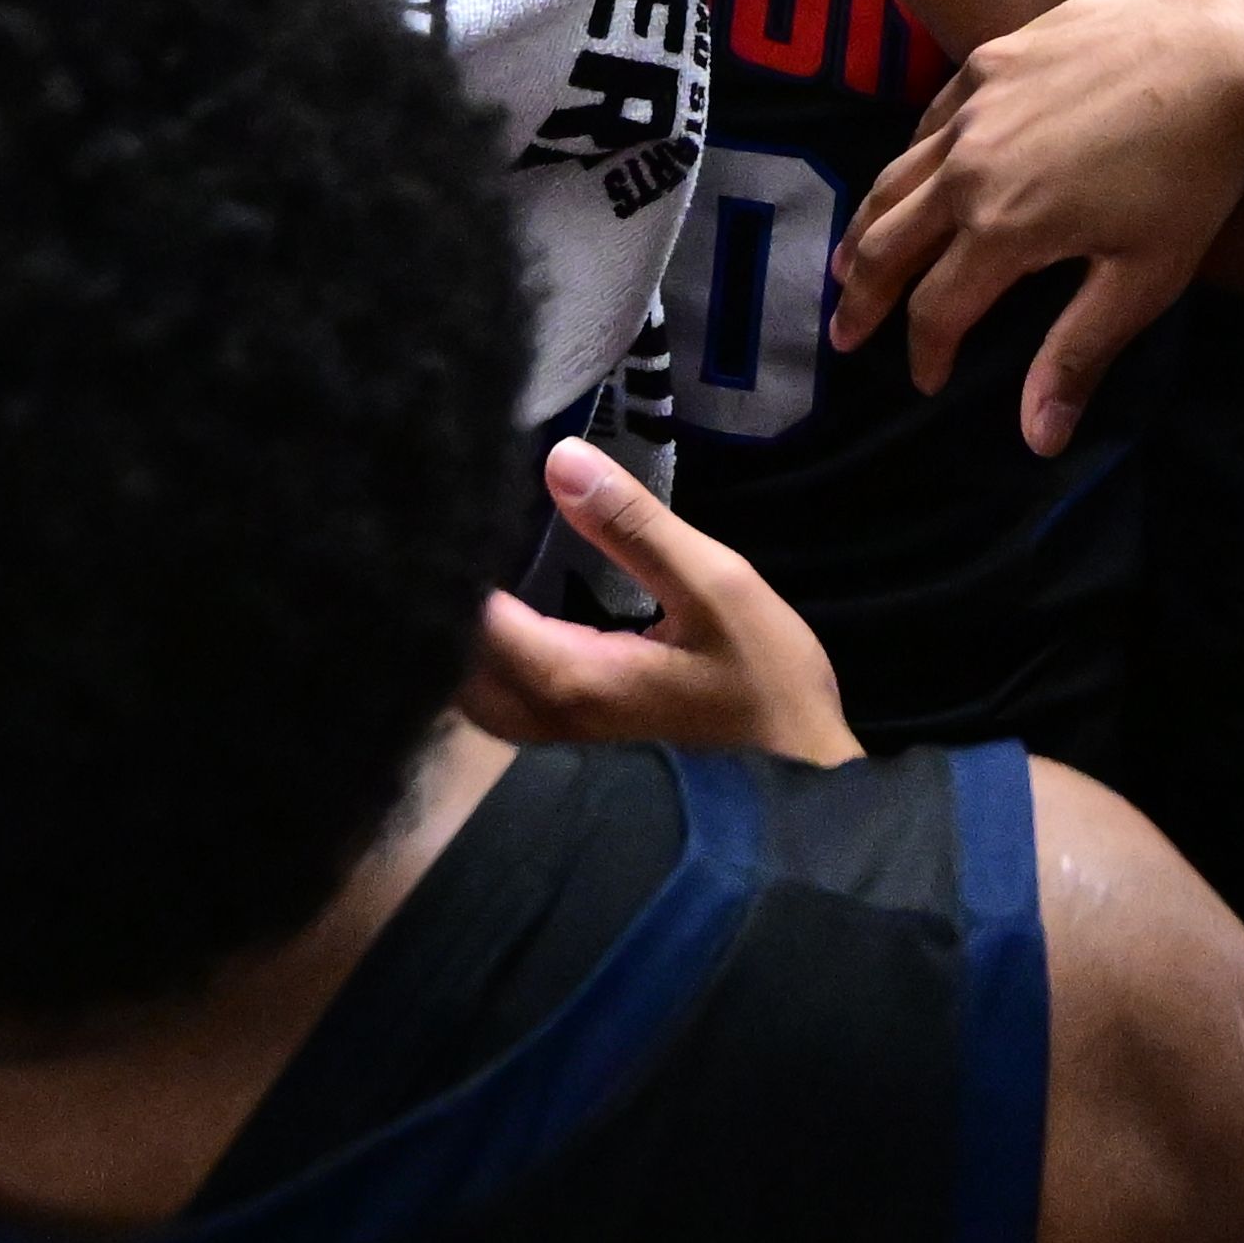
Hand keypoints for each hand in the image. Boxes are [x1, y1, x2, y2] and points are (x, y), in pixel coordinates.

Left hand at [465, 438, 859, 764]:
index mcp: (570, 678)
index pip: (470, 618)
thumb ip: (633, 525)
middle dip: (440, 606)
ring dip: (463, 640)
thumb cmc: (765, 683)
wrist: (803, 782)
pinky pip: (505, 701)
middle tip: (449, 536)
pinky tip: (508, 615)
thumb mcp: (716, 584)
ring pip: (474, 693)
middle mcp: (547, 717)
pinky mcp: (579, 743)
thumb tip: (559, 460)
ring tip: (469, 569)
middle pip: (453, 667)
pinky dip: (490, 661)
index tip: (445, 505)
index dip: (448, 560)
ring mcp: (561, 739)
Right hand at [844, 0, 1243, 456]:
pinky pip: (930, 120)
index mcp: (1000, 228)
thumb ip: (1078, 354)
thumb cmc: (1191, 172)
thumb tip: (1036, 439)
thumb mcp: (1144, 278)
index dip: (924, 354)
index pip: (936, 309)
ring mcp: (974, 105)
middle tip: (843, 333)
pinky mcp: (993, 59)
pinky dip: (908, 160)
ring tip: (849, 261)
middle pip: (888, 242)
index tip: (925, 381)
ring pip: (897, 176)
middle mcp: (967, 167)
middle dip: (862, 298)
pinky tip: (911, 172)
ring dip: (867, 227)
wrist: (1218, 49)